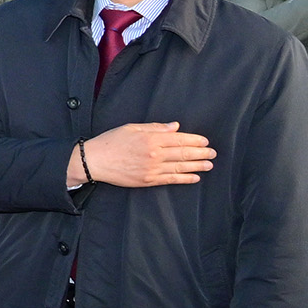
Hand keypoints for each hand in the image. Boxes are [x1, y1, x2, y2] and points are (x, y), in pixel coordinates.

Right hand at [80, 121, 212, 188]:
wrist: (94, 161)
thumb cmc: (111, 141)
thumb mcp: (131, 128)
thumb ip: (155, 128)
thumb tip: (175, 127)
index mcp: (151, 138)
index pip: (179, 139)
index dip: (195, 140)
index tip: (205, 141)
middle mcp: (154, 154)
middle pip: (183, 153)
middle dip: (201, 153)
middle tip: (212, 153)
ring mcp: (152, 169)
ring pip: (181, 167)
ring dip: (197, 166)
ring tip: (209, 165)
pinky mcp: (148, 180)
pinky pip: (171, 180)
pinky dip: (185, 178)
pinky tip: (195, 177)